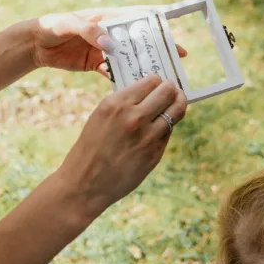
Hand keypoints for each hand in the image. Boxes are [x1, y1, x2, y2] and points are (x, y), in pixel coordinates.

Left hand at [32, 8, 186, 77]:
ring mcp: (104, 49)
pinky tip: (137, 88)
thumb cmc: (52, 26)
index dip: (157, 18)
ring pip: (130, 58)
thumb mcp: (69, 24)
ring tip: (163, 76)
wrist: (35, 44)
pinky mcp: (96, 64)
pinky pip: (115, 72)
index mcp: (108, 18)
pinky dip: (125, 79)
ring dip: (145, 65)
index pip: (138, 15)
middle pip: (140, 39)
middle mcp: (110, 33)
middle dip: (159, 46)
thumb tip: (111, 44)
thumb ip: (89, 31)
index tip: (176, 22)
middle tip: (180, 56)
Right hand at [56, 76, 186, 216]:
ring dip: (178, 103)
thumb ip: (124, 102)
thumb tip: (148, 91)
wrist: (85, 182)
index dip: (157, 81)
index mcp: (117, 103)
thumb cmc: (91, 147)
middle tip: (171, 90)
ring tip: (177, 101)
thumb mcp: (101, 115)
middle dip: (171, 89)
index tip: (158, 83)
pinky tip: (163, 124)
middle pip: (168, 92)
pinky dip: (168, 125)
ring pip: (176, 110)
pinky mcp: (155, 153)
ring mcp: (147, 136)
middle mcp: (134, 117)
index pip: (151, 81)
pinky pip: (169, 131)